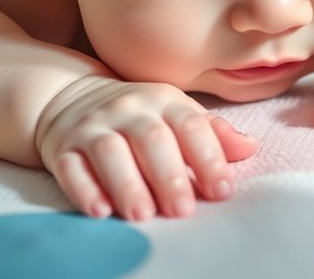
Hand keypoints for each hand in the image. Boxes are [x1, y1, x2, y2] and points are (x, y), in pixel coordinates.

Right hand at [36, 77, 257, 220]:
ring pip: (110, 152)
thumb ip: (212, 133)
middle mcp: (129, 109)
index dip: (209, 157)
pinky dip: (83, 189)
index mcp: (164, 101)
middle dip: (169, 176)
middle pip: (151, 139)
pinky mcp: (62, 147)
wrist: (69, 97)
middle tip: (182, 210)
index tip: (223, 190)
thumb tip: (251, 147)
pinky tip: (99, 211)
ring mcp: (93, 126)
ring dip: (127, 185)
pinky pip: (70, 166)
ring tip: (142, 215)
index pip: (191, 126)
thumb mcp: (176, 114)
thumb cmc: (139, 116)